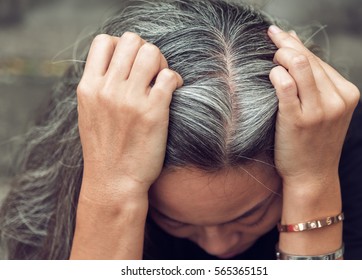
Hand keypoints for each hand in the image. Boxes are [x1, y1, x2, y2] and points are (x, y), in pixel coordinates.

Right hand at [77, 32, 182, 202]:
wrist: (113, 182)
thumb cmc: (104, 149)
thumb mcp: (89, 113)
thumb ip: (99, 86)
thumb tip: (119, 65)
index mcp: (88, 87)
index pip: (104, 41)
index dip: (121, 46)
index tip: (130, 64)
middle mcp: (107, 89)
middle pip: (132, 41)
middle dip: (145, 51)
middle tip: (150, 71)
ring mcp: (130, 100)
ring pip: (152, 53)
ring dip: (161, 62)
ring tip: (161, 80)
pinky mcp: (153, 111)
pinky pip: (169, 76)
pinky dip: (174, 79)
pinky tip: (172, 91)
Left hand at [268, 26, 359, 189]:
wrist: (312, 175)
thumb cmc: (313, 141)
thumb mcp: (323, 108)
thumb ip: (313, 80)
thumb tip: (293, 44)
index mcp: (346, 93)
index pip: (318, 59)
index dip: (295, 44)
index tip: (280, 36)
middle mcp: (337, 100)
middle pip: (308, 58)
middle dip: (285, 44)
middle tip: (270, 40)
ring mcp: (319, 110)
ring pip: (299, 65)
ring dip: (280, 55)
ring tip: (270, 58)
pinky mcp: (299, 120)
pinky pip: (285, 85)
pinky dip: (275, 74)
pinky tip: (270, 75)